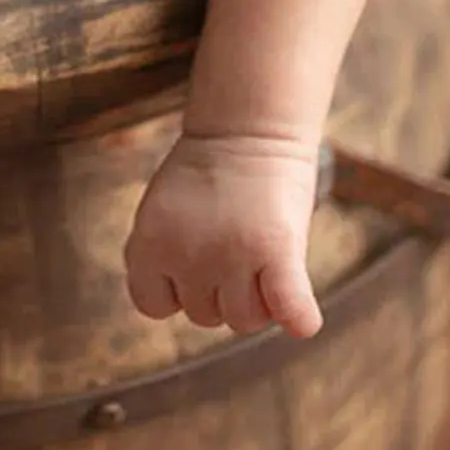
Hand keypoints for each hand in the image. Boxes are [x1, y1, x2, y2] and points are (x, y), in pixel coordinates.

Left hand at [124, 131, 324, 338]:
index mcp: (148, 245)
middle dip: (219, 291)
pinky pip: (287, 302)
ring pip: (244, 319)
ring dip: (257, 300)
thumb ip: (160, 258)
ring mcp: (231, 254)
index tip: (191, 265)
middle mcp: (184, 254)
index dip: (174, 291)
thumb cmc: (205, 175)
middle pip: (206, 316)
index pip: (154, 306)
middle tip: (232, 245)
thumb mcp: (163, 214)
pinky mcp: (277, 248)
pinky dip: (296, 315)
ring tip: (260, 257)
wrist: (245, 128)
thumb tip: (171, 306)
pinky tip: (302, 320)